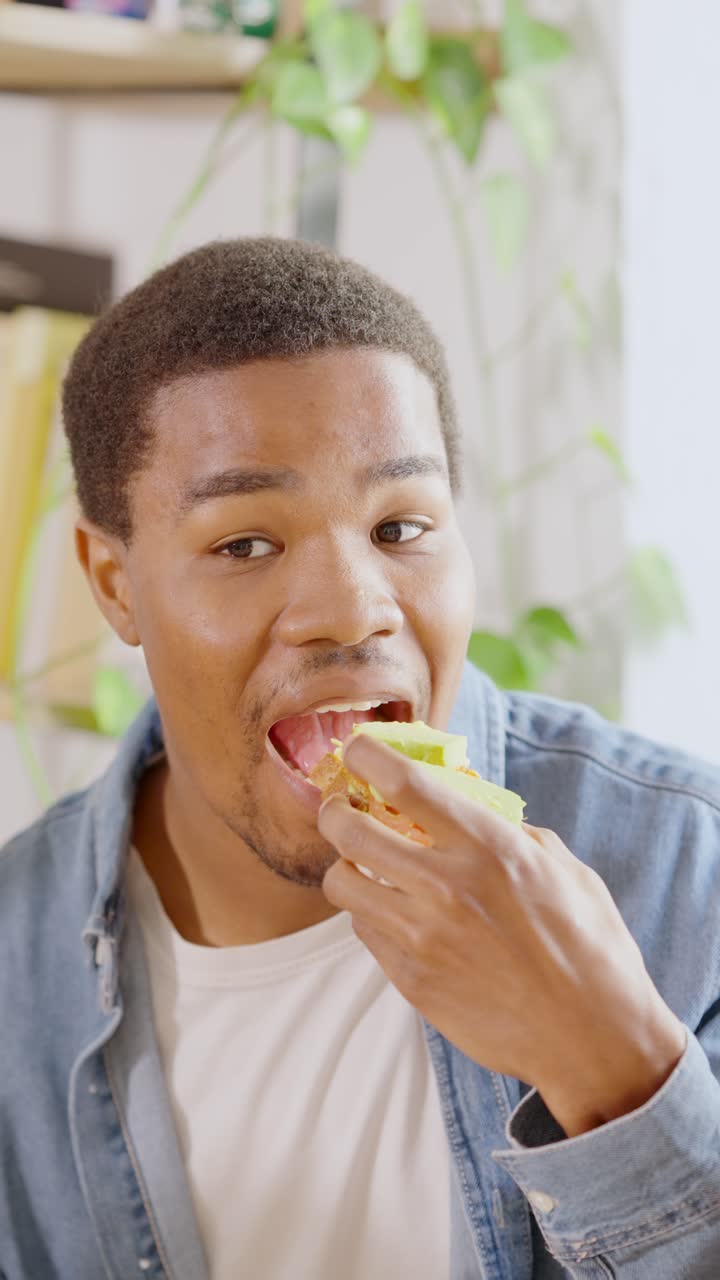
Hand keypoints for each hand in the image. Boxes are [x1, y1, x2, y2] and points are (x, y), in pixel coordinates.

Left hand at [318, 733, 687, 1136]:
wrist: (593, 1038)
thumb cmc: (589, 945)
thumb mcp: (562, 868)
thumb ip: (508, 829)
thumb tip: (465, 801)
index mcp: (489, 846)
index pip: (402, 782)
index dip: (367, 755)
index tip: (359, 750)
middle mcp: (447, 886)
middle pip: (349, 830)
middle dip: (335, 810)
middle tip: (342, 807)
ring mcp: (423, 937)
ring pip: (341, 883)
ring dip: (345, 865)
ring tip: (362, 864)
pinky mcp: (411, 981)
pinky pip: (364, 930)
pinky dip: (369, 912)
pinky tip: (393, 910)